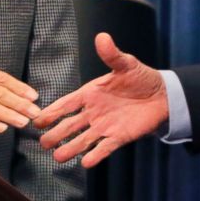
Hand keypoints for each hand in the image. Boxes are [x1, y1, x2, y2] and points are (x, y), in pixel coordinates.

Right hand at [35, 32, 167, 167]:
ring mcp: (105, 126)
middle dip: (56, 134)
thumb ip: (111, 54)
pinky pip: (105, 148)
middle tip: (42, 143)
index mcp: (91, 94)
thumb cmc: (140, 77)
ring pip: (84, 139)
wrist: (162, 95)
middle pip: (70, 125)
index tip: (37, 120)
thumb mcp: (125, 64)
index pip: (67, 104)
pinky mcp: (119, 137)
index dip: (52, 112)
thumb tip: (102, 37)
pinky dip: (96, 155)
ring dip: (71, 148)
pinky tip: (85, 163)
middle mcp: (94, 112)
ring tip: (57, 157)